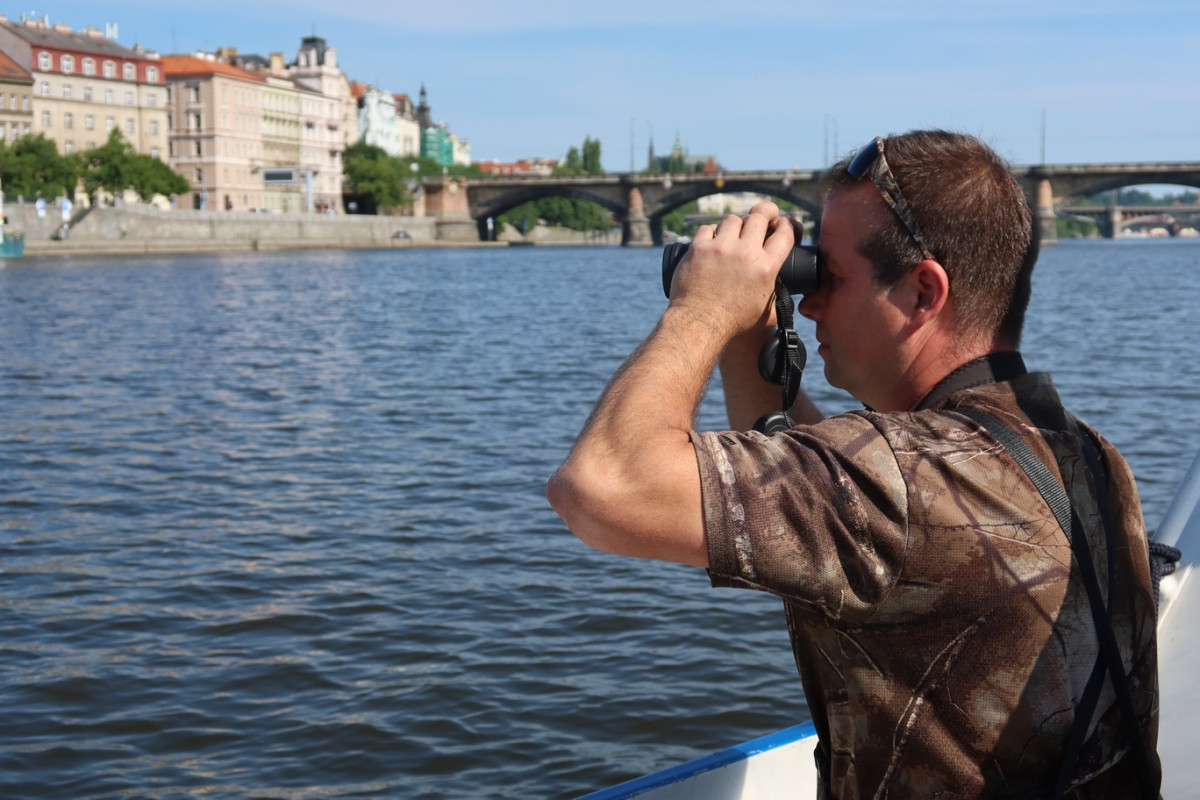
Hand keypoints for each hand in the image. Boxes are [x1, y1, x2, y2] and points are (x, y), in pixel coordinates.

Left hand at [668, 202, 794, 338]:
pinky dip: (712, 233)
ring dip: (736, 225)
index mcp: (766, 268)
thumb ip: (780, 297)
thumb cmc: (733, 322)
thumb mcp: (766, 312)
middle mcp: (745, 253)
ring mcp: (721, 248)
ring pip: (733, 219)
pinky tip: (713, 241)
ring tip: (734, 234)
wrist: (700, 323)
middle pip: (759, 216)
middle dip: (765, 211)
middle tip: (765, 214)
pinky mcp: (698, 248)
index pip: (785, 232)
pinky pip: (708, 228)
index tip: (782, 224)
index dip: (787, 223)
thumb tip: (787, 292)